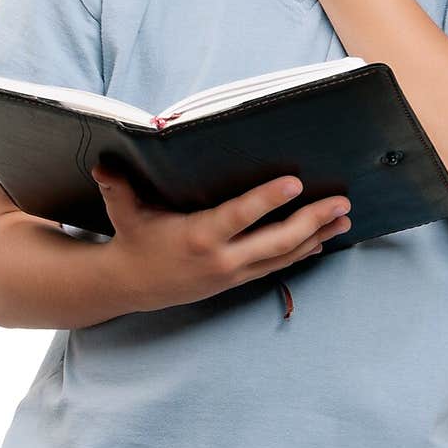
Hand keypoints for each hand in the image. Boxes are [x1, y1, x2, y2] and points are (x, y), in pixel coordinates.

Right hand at [90, 162, 351, 313]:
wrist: (131, 285)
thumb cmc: (132, 237)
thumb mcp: (123, 211)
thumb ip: (116, 185)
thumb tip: (102, 161)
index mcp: (197, 237)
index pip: (239, 217)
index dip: (267, 200)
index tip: (295, 183)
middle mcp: (220, 259)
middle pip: (275, 241)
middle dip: (311, 221)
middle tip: (341, 201)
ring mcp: (233, 273)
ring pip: (283, 255)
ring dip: (317, 236)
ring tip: (345, 217)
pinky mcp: (238, 280)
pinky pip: (277, 265)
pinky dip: (303, 252)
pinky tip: (324, 239)